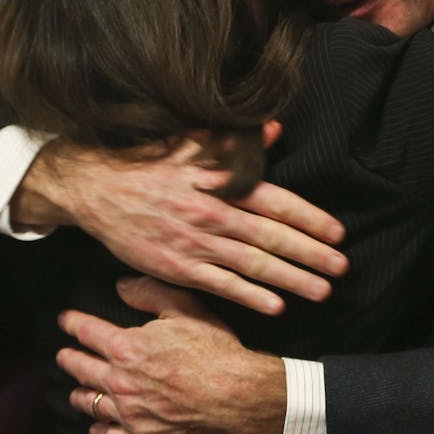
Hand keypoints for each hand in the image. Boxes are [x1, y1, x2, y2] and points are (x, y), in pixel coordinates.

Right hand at [14, 134, 347, 314]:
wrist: (93, 187)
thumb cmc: (147, 162)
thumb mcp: (190, 142)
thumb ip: (234, 142)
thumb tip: (273, 128)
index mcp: (220, 183)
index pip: (276, 202)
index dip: (309, 219)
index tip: (337, 233)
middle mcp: (212, 215)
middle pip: (271, 238)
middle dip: (310, 254)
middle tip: (340, 268)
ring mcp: (195, 244)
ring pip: (252, 265)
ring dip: (290, 280)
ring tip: (321, 290)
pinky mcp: (176, 267)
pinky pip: (220, 286)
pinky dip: (249, 296)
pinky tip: (275, 305)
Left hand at [58, 277, 285, 433]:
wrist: (236, 394)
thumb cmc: (215, 351)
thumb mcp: (187, 309)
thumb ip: (150, 293)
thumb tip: (122, 285)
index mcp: (127, 348)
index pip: (86, 332)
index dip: (72, 322)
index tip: (65, 319)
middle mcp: (120, 382)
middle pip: (80, 368)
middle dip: (68, 358)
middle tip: (64, 354)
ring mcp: (128, 412)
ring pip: (88, 402)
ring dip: (80, 392)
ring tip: (78, 389)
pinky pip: (107, 433)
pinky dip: (98, 427)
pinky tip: (98, 423)